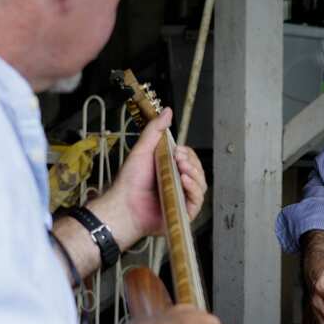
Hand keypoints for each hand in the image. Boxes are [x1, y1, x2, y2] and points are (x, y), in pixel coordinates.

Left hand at [91, 109, 208, 248]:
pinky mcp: (184, 212)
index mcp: (170, 170)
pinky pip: (197, 200)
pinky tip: (185, 181)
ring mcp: (182, 198)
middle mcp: (178, 184)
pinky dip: (194, 189)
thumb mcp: (143, 150)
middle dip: (192, 163)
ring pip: (200, 185)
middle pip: (198, 171)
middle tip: (179, 159)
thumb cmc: (130, 181)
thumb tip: (167, 110)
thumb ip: (155, 130)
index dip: (188, 154)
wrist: (123, 205)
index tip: (179, 151)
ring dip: (195, 174)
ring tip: (182, 169)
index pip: (190, 160)